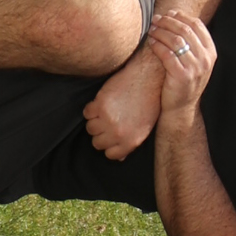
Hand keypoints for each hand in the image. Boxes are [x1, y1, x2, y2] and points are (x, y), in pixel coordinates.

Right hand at [83, 44, 164, 160]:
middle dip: (100, 134)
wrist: (147, 78)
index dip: (109, 145)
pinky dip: (91, 109)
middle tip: (105, 123)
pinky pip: (87, 113)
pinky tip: (99, 103)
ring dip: (94, 121)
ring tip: (103, 112)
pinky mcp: (100, 105)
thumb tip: (120, 157)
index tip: (109, 137)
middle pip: (97, 143)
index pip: (110, 155)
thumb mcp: (144, 129)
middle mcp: (119, 133)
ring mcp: (108, 120)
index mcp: (131, 141)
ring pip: (90, 128)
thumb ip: (131, 143)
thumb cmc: (149, 102)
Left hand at [149, 8, 215, 114]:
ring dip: (161, 32)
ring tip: (152, 29)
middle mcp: (205, 60)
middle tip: (156, 19)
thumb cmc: (184, 81)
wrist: (181, 108)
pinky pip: (167, 54)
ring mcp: (195, 68)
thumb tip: (174, 15)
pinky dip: (158, 46)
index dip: (181, 16)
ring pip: (176, 40)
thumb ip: (191, 42)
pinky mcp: (182, 76)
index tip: (168, 13)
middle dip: (168, 22)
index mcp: (210, 52)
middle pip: (185, 30)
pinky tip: (151, 43)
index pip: (197, 25)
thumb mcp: (194, 61)